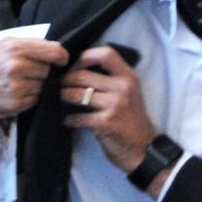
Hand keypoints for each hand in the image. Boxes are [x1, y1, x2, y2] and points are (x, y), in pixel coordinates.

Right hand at [0, 37, 69, 144]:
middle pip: (49, 70)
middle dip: (43, 73)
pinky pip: (36, 100)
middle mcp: (15, 65)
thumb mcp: (2, 47)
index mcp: (14, 47)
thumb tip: (58, 50)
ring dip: (36, 86)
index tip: (59, 61)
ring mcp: (15, 86)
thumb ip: (29, 45)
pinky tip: (15, 94)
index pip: (55, 51)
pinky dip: (29, 98)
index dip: (61, 57)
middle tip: (27, 74)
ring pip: (44, 86)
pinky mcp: (15, 103)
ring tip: (18, 84)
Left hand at [60, 45, 157, 175]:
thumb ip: (110, 79)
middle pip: (81, 75)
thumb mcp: (128, 93)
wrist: (143, 148)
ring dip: (63, 98)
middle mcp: (123, 87)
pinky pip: (77, 116)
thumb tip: (78, 67)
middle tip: (58, 87)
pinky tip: (69, 121)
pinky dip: (69, 119)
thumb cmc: (131, 119)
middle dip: (65, 81)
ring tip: (61, 102)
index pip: (105, 53)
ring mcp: (115, 105)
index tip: (74, 66)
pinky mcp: (105, 122)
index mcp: (128, 77)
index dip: (85, 56)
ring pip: (75, 94)